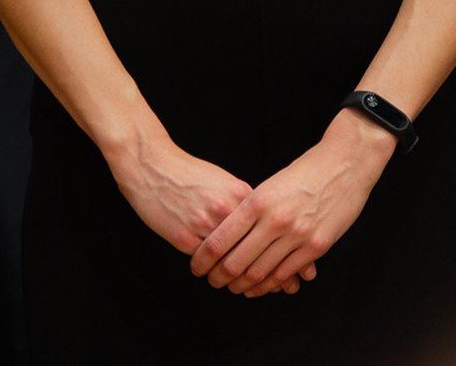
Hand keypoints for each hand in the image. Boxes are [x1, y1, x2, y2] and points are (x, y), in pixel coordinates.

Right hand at [103, 133, 318, 291]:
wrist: (152, 165)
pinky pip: (208, 264)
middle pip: (258, 249)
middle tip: (288, 286)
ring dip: (247, 279)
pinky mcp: (185, 237)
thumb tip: (265, 219)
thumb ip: (244, 201)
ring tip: (258, 290)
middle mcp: (228, 210)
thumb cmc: (188, 172)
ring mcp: (206, 225)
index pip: (272, 228)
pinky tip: (223, 281)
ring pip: (234, 262)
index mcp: (241, 195)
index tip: (303, 266)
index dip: (289, 250)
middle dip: (275, 271)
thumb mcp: (223, 181)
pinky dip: (218, 274)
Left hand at [190, 111, 396, 298]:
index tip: (197, 266)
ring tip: (234, 287)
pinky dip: (270, 285)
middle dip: (219, 277)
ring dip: (243, 285)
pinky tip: (261, 286)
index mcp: (258, 201)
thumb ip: (251, 208)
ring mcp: (297, 235)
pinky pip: (285, 274)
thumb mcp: (271, 184)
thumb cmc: (306, 171)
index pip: (220, 240)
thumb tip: (230, 233)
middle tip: (213, 280)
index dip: (204, 259)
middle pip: (236, 262)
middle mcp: (275, 220)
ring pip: (260, 273)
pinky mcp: (316, 247)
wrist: (346, 163)